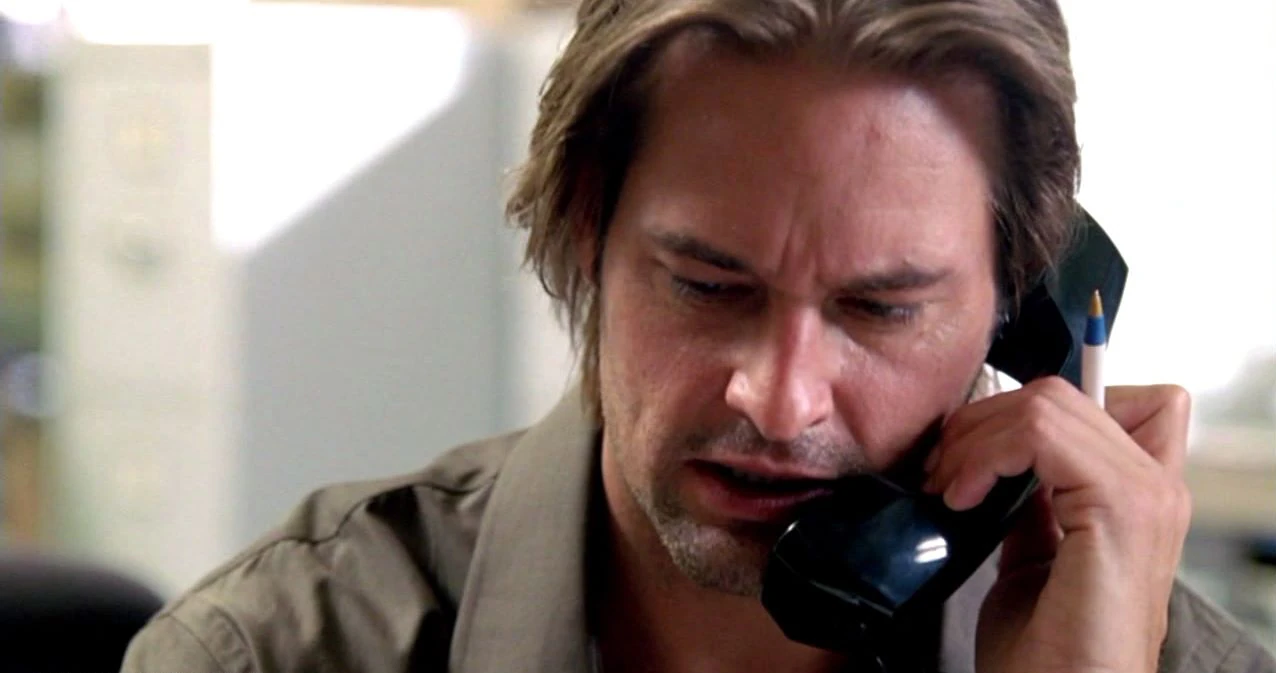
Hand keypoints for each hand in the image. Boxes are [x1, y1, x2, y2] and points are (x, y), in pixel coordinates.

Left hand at [921, 378, 1192, 672]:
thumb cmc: (1046, 652)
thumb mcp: (1033, 558)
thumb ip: (1034, 503)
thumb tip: (996, 461)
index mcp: (1140, 494)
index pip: (1107, 396)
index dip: (1033, 407)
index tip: (979, 451)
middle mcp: (1156, 485)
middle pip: (1060, 394)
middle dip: (983, 423)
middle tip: (941, 473)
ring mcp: (1147, 492)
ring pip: (1046, 404)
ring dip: (975, 439)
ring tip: (947, 488)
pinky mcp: (1123, 505)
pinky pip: (1040, 431)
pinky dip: (984, 454)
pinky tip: (960, 497)